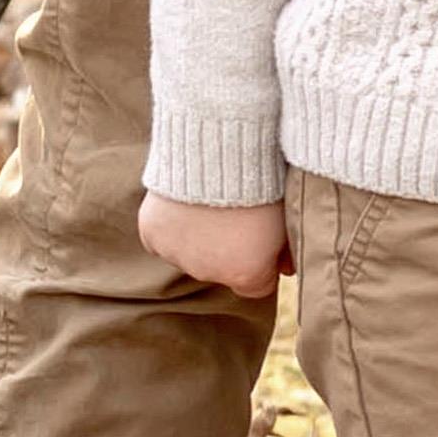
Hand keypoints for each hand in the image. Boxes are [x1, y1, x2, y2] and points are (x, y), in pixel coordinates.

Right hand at [143, 193, 287, 303]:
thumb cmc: (262, 182)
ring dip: (197, 237)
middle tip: (234, 215)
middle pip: (220, 270)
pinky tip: (184, 202)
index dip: (262, 265)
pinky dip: (171, 224)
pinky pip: (161, 237)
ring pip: (189, 253)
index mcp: (245, 274)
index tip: (261, 243)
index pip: (257, 286)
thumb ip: (286, 252)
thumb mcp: (285, 219)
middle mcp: (208, 272)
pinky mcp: (151, 234)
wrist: (219, 150)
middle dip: (227, 250)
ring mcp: (176, 255)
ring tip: (208, 203)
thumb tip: (286, 268)